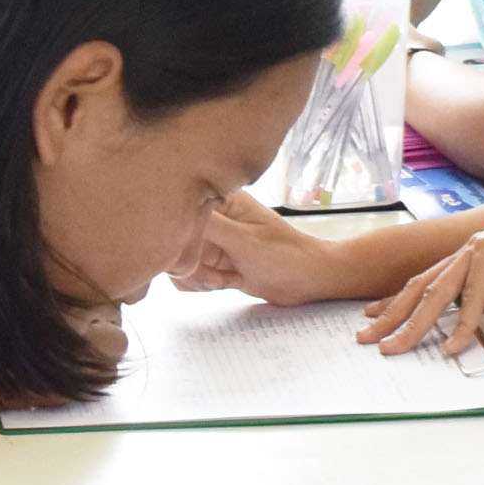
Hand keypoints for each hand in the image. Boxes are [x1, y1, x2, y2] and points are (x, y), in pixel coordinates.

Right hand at [169, 190, 356, 305]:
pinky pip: (191, 275)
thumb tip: (173, 214)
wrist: (309, 280)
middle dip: (190, 264)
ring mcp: (213, 241)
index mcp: (219, 200)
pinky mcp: (215, 262)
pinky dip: (203, 284)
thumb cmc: (285, 255)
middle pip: (175, 241)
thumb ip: (207, 228)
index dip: (181, 238)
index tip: (193, 255)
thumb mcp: (243, 240)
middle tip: (214, 274)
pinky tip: (226, 283)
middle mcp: (213, 218)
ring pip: (181, 261)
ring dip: (197, 277)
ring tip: (223, 278)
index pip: (180, 214)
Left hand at [358, 201, 483, 356]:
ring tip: (394, 348)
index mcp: (467, 256)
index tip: (374, 316)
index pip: (423, 282)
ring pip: (435, 297)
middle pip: (418, 289)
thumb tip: (470, 318)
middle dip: (389, 315)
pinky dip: (460, 328)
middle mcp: (465, 254)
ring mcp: (477, 256)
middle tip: (367, 337)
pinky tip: (450, 347)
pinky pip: (473, 303)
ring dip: (412, 326)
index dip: (396, 300)